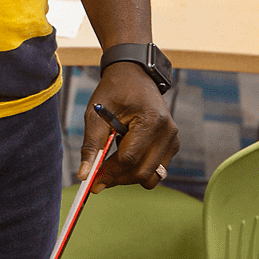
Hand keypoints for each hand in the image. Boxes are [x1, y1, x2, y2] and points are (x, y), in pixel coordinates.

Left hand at [80, 63, 178, 191]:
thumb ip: (91, 145)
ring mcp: (173, 139)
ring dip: (130, 176)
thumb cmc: (114, 91)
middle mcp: (167, 131)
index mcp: (151, 119)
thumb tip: (85, 175)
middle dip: (119, 178)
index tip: (93, 182)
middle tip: (99, 178)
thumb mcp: (96, 114)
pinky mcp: (173, 145)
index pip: (130, 158)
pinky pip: (157, 169)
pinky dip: (140, 168)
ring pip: (152, 175)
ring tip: (113, 160)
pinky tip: (127, 151)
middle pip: (143, 172)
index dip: (110, 173)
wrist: (134, 76)